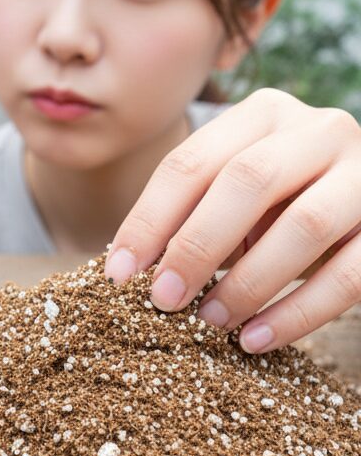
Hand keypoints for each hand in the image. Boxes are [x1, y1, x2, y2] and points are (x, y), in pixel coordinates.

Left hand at [104, 87, 360, 353]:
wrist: (358, 205)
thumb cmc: (271, 208)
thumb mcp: (227, 200)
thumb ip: (187, 217)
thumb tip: (124, 270)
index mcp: (263, 115)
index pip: (191, 163)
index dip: (148, 221)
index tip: (118, 275)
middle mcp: (320, 130)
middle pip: (248, 181)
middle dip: (196, 246)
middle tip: (163, 300)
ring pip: (305, 225)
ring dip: (248, 282)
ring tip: (209, 322)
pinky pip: (349, 274)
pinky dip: (297, 314)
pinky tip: (253, 341)